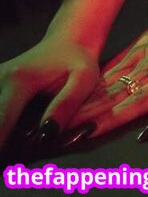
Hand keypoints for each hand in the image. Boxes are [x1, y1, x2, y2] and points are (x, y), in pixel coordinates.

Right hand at [0, 37, 99, 151]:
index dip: (3, 148)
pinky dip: (8, 127)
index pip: (0, 125)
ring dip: (8, 134)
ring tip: (33, 134)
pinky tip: (23, 127)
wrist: (68, 40)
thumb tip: (46, 135)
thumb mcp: (84, 78)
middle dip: (9, 144)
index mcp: (18, 80)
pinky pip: (1, 114)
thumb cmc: (78, 60)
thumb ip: (67, 105)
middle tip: (29, 150)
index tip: (12, 163)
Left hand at [66, 0, 147, 141]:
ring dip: (112, 117)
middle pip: (115, 92)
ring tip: (85, 133)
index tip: (56, 121)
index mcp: (146, 49)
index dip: (82, 102)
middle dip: (87, 114)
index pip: (107, 80)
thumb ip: (138, 57)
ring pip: (140, 96)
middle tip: (58, 133)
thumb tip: (108, 77)